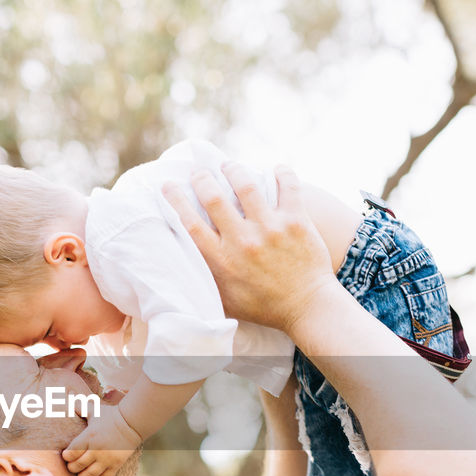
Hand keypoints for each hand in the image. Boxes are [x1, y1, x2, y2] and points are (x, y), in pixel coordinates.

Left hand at [61, 405, 141, 475]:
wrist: (132, 423)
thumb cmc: (110, 416)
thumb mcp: (94, 410)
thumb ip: (81, 407)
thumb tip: (71, 399)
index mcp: (88, 437)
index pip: (70, 453)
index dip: (66, 456)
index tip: (68, 454)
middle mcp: (96, 450)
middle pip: (77, 466)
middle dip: (72, 467)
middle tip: (73, 464)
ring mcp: (107, 459)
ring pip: (88, 475)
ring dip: (82, 475)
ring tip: (82, 472)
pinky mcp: (116, 465)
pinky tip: (96, 473)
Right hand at [162, 163, 337, 332]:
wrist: (307, 307)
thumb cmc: (264, 306)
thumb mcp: (226, 300)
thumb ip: (207, 279)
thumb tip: (183, 267)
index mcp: (222, 260)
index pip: (190, 223)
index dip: (176, 200)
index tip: (168, 185)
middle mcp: (243, 241)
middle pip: (214, 197)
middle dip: (202, 178)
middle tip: (199, 172)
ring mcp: (270, 229)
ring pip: (246, 185)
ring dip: (234, 170)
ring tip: (229, 167)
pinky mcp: (296, 221)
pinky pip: (289, 186)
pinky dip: (282, 173)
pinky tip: (276, 169)